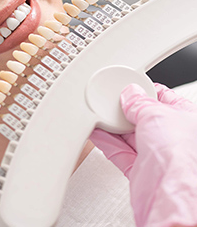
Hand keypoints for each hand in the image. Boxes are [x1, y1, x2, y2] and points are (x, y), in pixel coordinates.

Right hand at [90, 83, 196, 226]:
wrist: (168, 196)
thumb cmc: (180, 157)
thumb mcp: (156, 114)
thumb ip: (140, 102)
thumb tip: (130, 94)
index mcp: (187, 119)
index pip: (163, 98)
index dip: (144, 91)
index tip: (128, 87)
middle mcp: (173, 137)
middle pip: (143, 117)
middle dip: (125, 110)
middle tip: (109, 102)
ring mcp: (156, 154)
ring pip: (129, 135)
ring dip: (112, 125)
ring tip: (97, 114)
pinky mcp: (140, 169)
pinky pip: (119, 151)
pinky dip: (106, 141)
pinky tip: (96, 132)